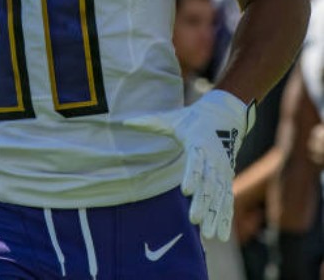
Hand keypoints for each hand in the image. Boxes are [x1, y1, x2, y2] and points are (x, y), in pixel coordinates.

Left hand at [126, 90, 254, 240]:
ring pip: (219, 196)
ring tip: (207, 235)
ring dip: (214, 215)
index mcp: (199, 143)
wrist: (223, 116)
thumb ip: (150, 122)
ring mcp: (222, 171)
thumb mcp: (172, 118)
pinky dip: (225, 218)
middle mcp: (213, 159)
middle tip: (193, 220)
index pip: (196, 161)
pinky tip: (220, 236)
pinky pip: (227, 201)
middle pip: (208, 183)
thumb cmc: (190, 119)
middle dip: (202, 202)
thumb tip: (125, 121)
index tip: (185, 190)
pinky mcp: (227, 180)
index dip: (192, 175)